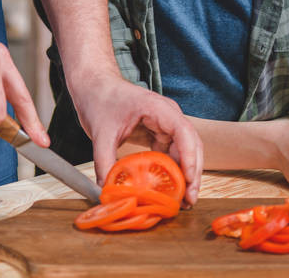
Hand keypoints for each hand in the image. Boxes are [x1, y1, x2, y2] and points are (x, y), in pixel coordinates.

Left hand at [71, 73, 202, 203]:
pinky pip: (171, 154)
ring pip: (184, 152)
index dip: (189, 156)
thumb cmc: (100, 99)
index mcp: (157, 108)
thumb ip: (104, 162)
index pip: (183, 131)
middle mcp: (167, 115)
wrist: (95, 86)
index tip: (188, 179)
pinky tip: (170, 190)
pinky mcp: (158, 134)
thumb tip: (107, 191)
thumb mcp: (101, 132)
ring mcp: (164, 125)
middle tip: (189, 200)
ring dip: (186, 175)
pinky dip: (173, 172)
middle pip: (191, 144)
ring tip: (183, 201)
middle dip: (193, 172)